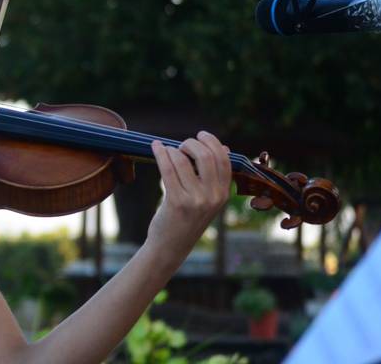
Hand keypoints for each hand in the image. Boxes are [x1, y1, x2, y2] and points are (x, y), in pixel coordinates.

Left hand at [147, 131, 231, 255]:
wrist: (171, 245)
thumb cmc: (187, 218)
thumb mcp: (208, 200)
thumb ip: (215, 176)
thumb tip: (224, 147)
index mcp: (223, 194)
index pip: (224, 160)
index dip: (212, 142)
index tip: (201, 135)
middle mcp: (213, 197)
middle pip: (206, 156)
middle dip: (191, 143)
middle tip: (182, 145)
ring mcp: (195, 200)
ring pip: (183, 161)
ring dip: (173, 150)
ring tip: (167, 151)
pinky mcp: (176, 202)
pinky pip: (167, 169)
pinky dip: (160, 153)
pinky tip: (155, 147)